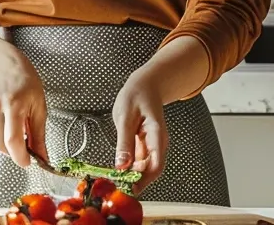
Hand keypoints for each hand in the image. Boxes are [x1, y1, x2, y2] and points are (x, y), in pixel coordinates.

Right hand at [0, 48, 47, 167]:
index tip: (28, 162)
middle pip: (1, 145)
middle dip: (14, 152)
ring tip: (15, 125)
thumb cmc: (27, 83)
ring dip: (6, 141)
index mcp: (14, 103)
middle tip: (25, 145)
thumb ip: (39, 135)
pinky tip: (4, 120)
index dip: (20, 156)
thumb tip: (42, 158)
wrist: (7, 66)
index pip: (13, 139)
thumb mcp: (39, 106)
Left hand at [113, 70, 167, 192]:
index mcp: (157, 134)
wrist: (145, 85)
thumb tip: (121, 165)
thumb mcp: (125, 116)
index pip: (156, 164)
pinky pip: (140, 161)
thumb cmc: (137, 95)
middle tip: (118, 187)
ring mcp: (152, 145)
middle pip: (151, 170)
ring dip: (132, 176)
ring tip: (115, 180)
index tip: (129, 188)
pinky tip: (118, 170)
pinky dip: (130, 168)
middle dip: (136, 181)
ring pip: (145, 168)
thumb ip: (124, 141)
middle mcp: (158, 143)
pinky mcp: (145, 145)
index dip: (144, 180)